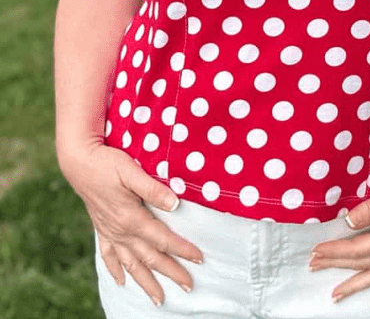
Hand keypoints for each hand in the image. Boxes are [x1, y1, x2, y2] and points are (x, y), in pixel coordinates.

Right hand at [60, 142, 201, 306]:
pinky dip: (115, 271)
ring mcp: (110, 232)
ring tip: (159, 299)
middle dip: (171, 272)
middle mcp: (121, 231)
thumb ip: (153, 189)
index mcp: (131, 218)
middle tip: (189, 285)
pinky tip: (121, 282)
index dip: (182, 249)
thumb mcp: (131, 170)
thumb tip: (175, 204)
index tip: (199, 259)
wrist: (78, 163)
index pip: (163, 239)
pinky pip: (108, 256)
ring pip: (131, 264)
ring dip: (146, 282)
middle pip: (150, 258)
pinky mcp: (101, 229)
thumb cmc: (107, 163)